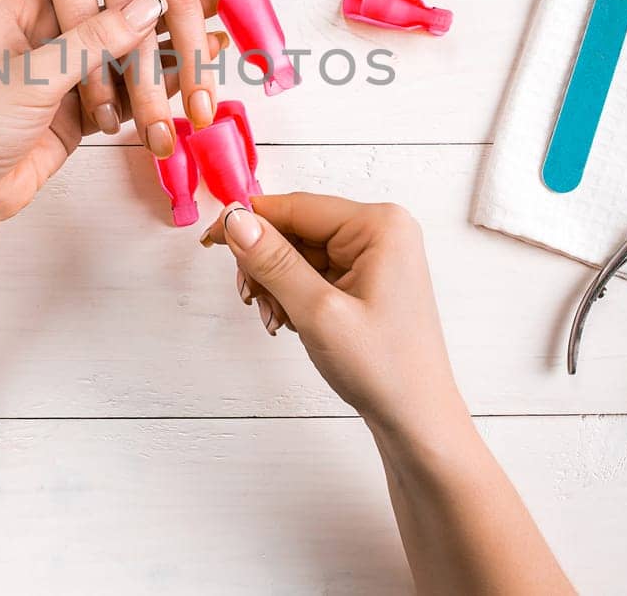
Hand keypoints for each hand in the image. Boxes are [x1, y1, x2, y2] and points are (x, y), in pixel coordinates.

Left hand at [0, 0, 221, 233]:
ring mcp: (61, 78)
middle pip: (111, 20)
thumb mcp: (32, 74)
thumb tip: (145, 6)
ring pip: (122, 60)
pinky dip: (152, 92)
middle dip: (159, 16)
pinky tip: (186, 80)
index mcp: (19, 12)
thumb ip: (91, 40)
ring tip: (211, 43)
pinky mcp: (75, 115)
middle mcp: (43, 39)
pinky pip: (122, 97)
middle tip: (210, 5)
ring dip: (162, 55)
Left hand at [14, 0, 244, 157]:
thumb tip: (50, 44)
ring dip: (193, 65)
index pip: (72, 31)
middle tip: (158, 139)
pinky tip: (256, 41)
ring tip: (202, 110)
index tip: (105, 122)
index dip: (89, 79)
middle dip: (143, 92)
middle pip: (123, 32)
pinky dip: (241, 0)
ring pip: (175, 8)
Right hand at [201, 194, 465, 435]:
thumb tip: (236, 221)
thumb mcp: (319, 312)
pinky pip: (314, 272)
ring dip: (277, 284)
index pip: (297, 206)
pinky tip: (291, 321)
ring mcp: (375, 257)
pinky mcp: (366, 280)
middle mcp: (381, 232)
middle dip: (266, 264)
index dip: (248, 221)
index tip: (210, 238)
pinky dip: (293, 295)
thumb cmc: (385, 369)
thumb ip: (274, 262)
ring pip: (299, 253)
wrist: (416, 420)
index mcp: (380, 226)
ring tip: (277, 320)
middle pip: (297, 228)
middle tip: (250, 299)